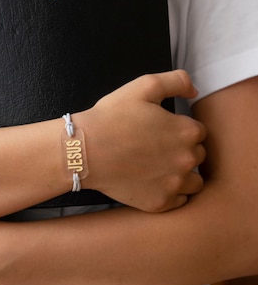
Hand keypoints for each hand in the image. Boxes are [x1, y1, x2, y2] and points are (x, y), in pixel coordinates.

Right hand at [79, 69, 205, 211]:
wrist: (86, 150)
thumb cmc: (112, 116)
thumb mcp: (144, 86)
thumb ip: (176, 81)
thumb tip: (195, 91)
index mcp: (186, 132)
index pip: (198, 131)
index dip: (180, 127)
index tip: (162, 129)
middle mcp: (187, 160)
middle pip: (198, 155)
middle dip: (183, 149)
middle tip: (157, 145)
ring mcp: (174, 184)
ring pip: (194, 180)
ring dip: (183, 173)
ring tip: (160, 165)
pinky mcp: (160, 202)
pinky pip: (179, 200)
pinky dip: (171, 191)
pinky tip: (153, 180)